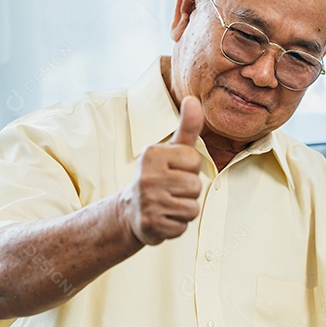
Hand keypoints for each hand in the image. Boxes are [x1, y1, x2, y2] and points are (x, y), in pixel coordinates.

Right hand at [121, 96, 203, 245]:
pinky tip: (163, 218)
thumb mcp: (171, 150)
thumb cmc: (157, 176)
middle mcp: (147, 176)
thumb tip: (194, 99)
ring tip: (168, 204)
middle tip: (170, 191)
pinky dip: (176, 226)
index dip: (189, 168)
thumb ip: (186, 127)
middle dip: (188, 192)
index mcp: (152, 154)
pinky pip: (183, 227)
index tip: (173, 171)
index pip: (194, 161)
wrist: (130, 212)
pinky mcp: (150, 224)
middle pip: (195, 186)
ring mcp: (148, 201)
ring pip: (191, 208)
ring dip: (184, 210)